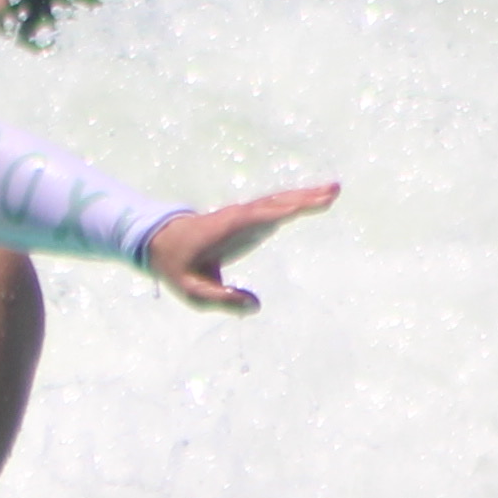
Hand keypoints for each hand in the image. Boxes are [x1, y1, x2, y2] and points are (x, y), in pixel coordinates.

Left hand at [143, 182, 339, 313]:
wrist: (163, 241)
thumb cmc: (177, 267)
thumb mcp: (192, 291)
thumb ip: (221, 300)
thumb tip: (255, 307)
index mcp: (226, 229)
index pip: (258, 218)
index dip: (281, 212)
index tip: (304, 206)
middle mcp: (239, 216)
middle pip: (276, 204)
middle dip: (303, 198)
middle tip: (332, 191)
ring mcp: (246, 214)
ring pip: (279, 201)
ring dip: (306, 195)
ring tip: (334, 190)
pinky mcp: (250, 218)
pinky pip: (278, 207)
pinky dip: (298, 201)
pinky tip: (316, 199)